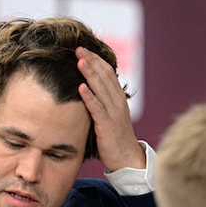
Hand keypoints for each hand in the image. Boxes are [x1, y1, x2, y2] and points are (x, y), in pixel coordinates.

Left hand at [76, 46, 145, 172]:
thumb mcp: (110, 116)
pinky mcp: (107, 125)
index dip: (96, 59)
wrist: (127, 159)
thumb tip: (87, 92)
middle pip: (104, 75)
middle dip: (91, 60)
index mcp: (118, 98)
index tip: (84, 49)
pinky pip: (97, 108)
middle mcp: (118, 102)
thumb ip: (101, 103)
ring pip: (101, 88)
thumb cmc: (115, 139)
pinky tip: (81, 87)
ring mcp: (113, 113)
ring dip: (89, 73)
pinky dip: (89, 97)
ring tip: (79, 60)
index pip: (108, 72)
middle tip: (78, 48)